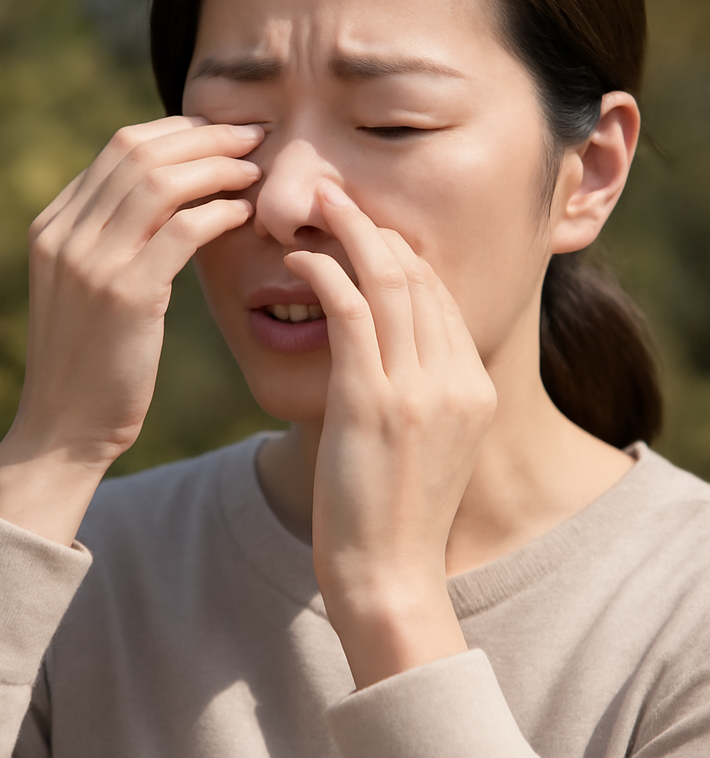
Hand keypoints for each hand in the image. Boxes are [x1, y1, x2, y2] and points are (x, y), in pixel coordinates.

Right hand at [0, 116, 262, 541]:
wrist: (63, 427)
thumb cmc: (88, 359)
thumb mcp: (84, 285)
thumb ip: (110, 237)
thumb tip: (167, 192)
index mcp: (53, 225)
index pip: (119, 147)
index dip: (178, 131)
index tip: (221, 133)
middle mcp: (64, 234)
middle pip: (139, 152)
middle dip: (204, 136)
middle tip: (252, 136)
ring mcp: (89, 262)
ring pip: (161, 183)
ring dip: (217, 168)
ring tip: (255, 171)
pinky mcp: (123, 294)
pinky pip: (181, 231)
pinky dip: (219, 213)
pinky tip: (245, 214)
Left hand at [284, 182, 495, 687]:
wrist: (388, 576)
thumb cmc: (391, 512)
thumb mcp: (424, 443)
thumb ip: (415, 388)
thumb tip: (380, 347)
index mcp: (471, 385)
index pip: (438, 293)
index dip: (399, 249)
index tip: (362, 225)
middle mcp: (455, 378)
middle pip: (420, 275)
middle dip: (375, 226)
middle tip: (337, 194)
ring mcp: (419, 389)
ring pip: (390, 281)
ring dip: (351, 233)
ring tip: (318, 205)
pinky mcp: (374, 402)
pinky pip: (354, 313)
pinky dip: (326, 275)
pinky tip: (301, 260)